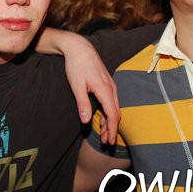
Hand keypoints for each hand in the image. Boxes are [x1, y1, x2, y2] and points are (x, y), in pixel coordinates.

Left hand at [35, 28, 119, 143]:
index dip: (111, 130)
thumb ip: (82, 103)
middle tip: (107, 143)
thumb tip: (85, 121)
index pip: (112, 115)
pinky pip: (110, 101)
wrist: (79, 48)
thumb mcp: (77, 86)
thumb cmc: (76, 66)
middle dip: (112, 129)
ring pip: (114, 107)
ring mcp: (110, 85)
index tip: (109, 142)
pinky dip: (107, 112)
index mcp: (105, 90)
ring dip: (109, 121)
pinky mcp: (106, 83)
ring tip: (103, 134)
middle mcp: (111, 88)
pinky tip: (101, 118)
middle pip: (116, 113)